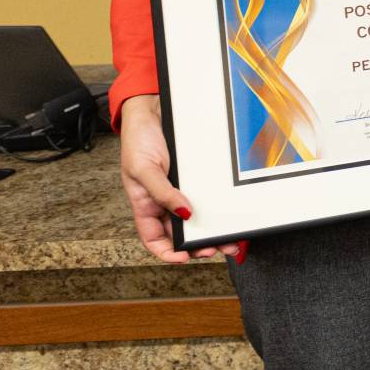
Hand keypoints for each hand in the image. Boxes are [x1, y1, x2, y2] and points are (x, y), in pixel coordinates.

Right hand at [115, 95, 233, 264]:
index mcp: (145, 204)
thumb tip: (183, 214)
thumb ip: (161, 193)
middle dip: (199, 245)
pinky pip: (208, 198)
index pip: (154, 238)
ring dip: (213, 231)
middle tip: (217, 248)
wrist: (153, 110)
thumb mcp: (143, 169)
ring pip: (198, 218)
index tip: (184, 258)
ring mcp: (181, 189)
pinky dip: (218, 209)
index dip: (167, 252)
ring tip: (229, 239)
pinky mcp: (196, 179)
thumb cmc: (138, 140)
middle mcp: (164, 201)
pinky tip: (230, 215)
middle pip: (181, 232)